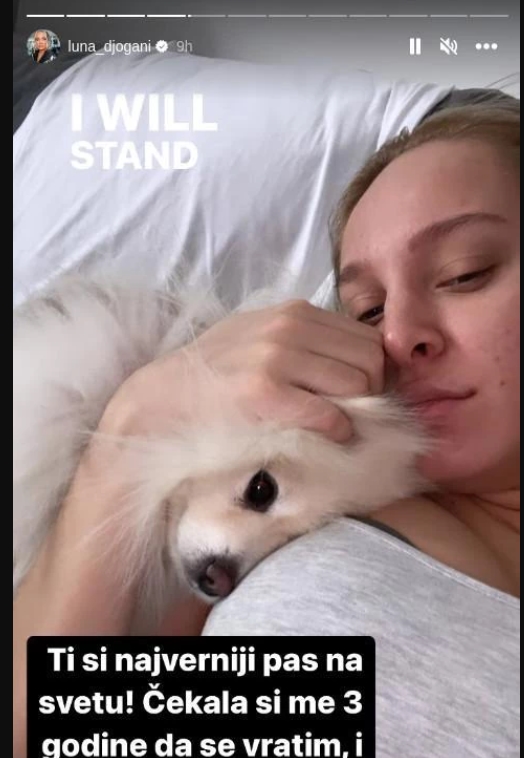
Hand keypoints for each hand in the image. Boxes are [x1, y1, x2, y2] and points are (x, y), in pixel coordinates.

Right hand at [100, 298, 384, 443]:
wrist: (160, 400)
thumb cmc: (214, 375)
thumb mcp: (260, 339)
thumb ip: (306, 341)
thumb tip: (363, 363)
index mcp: (294, 311)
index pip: (368, 337)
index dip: (375, 371)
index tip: (362, 396)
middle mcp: (289, 326)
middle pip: (372, 360)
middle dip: (372, 391)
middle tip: (354, 415)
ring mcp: (276, 357)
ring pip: (358, 385)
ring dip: (356, 412)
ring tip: (337, 427)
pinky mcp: (264, 392)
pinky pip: (329, 414)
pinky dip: (337, 430)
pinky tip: (326, 436)